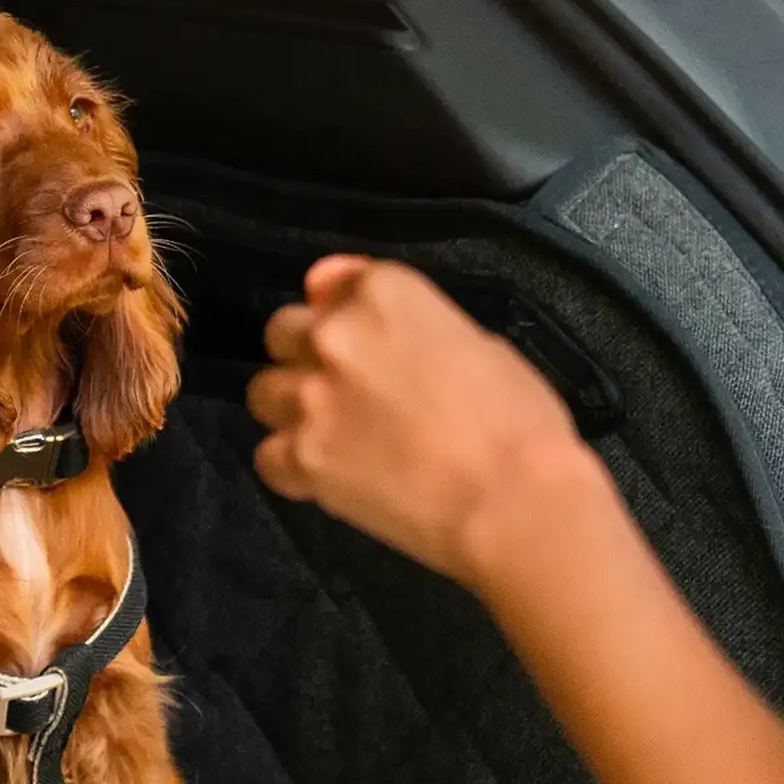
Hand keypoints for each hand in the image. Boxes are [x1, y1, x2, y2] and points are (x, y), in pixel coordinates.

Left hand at [246, 256, 604, 589]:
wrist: (513, 500)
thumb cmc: (519, 422)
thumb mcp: (481, 343)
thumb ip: (410, 322)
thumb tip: (360, 311)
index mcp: (386, 294)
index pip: (332, 283)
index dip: (340, 313)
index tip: (357, 339)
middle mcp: (336, 335)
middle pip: (283, 332)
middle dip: (307, 356)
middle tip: (346, 391)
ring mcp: (312, 396)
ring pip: (264, 391)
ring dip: (291, 409)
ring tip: (334, 437)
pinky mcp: (301, 457)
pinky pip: (267, 456)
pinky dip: (291, 468)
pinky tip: (326, 478)